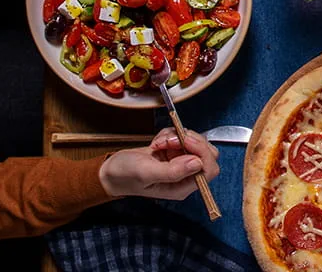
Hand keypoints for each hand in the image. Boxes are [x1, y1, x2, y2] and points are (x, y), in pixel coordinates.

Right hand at [99, 128, 219, 199]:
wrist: (112, 170)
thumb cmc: (126, 176)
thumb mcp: (146, 172)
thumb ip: (172, 171)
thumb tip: (197, 163)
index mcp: (182, 187)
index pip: (209, 169)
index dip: (202, 152)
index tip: (186, 141)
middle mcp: (185, 176)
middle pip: (206, 152)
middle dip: (189, 141)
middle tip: (170, 140)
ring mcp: (180, 163)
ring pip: (194, 142)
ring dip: (177, 136)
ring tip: (159, 143)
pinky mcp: (175, 152)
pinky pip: (182, 136)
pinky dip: (171, 134)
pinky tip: (157, 143)